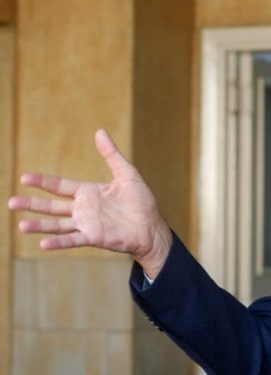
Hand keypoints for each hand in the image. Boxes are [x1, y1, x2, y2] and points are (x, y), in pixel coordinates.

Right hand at [7, 129, 171, 277]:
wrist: (153, 227)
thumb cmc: (142, 202)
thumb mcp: (127, 174)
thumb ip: (111, 155)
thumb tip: (99, 131)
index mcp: (88, 193)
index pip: (60, 186)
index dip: (42, 182)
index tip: (24, 178)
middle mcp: (83, 209)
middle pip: (52, 207)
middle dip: (32, 205)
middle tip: (11, 203)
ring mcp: (87, 224)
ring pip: (58, 225)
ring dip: (40, 225)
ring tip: (21, 225)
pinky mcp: (94, 237)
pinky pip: (73, 239)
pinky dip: (58, 242)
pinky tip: (42, 243)